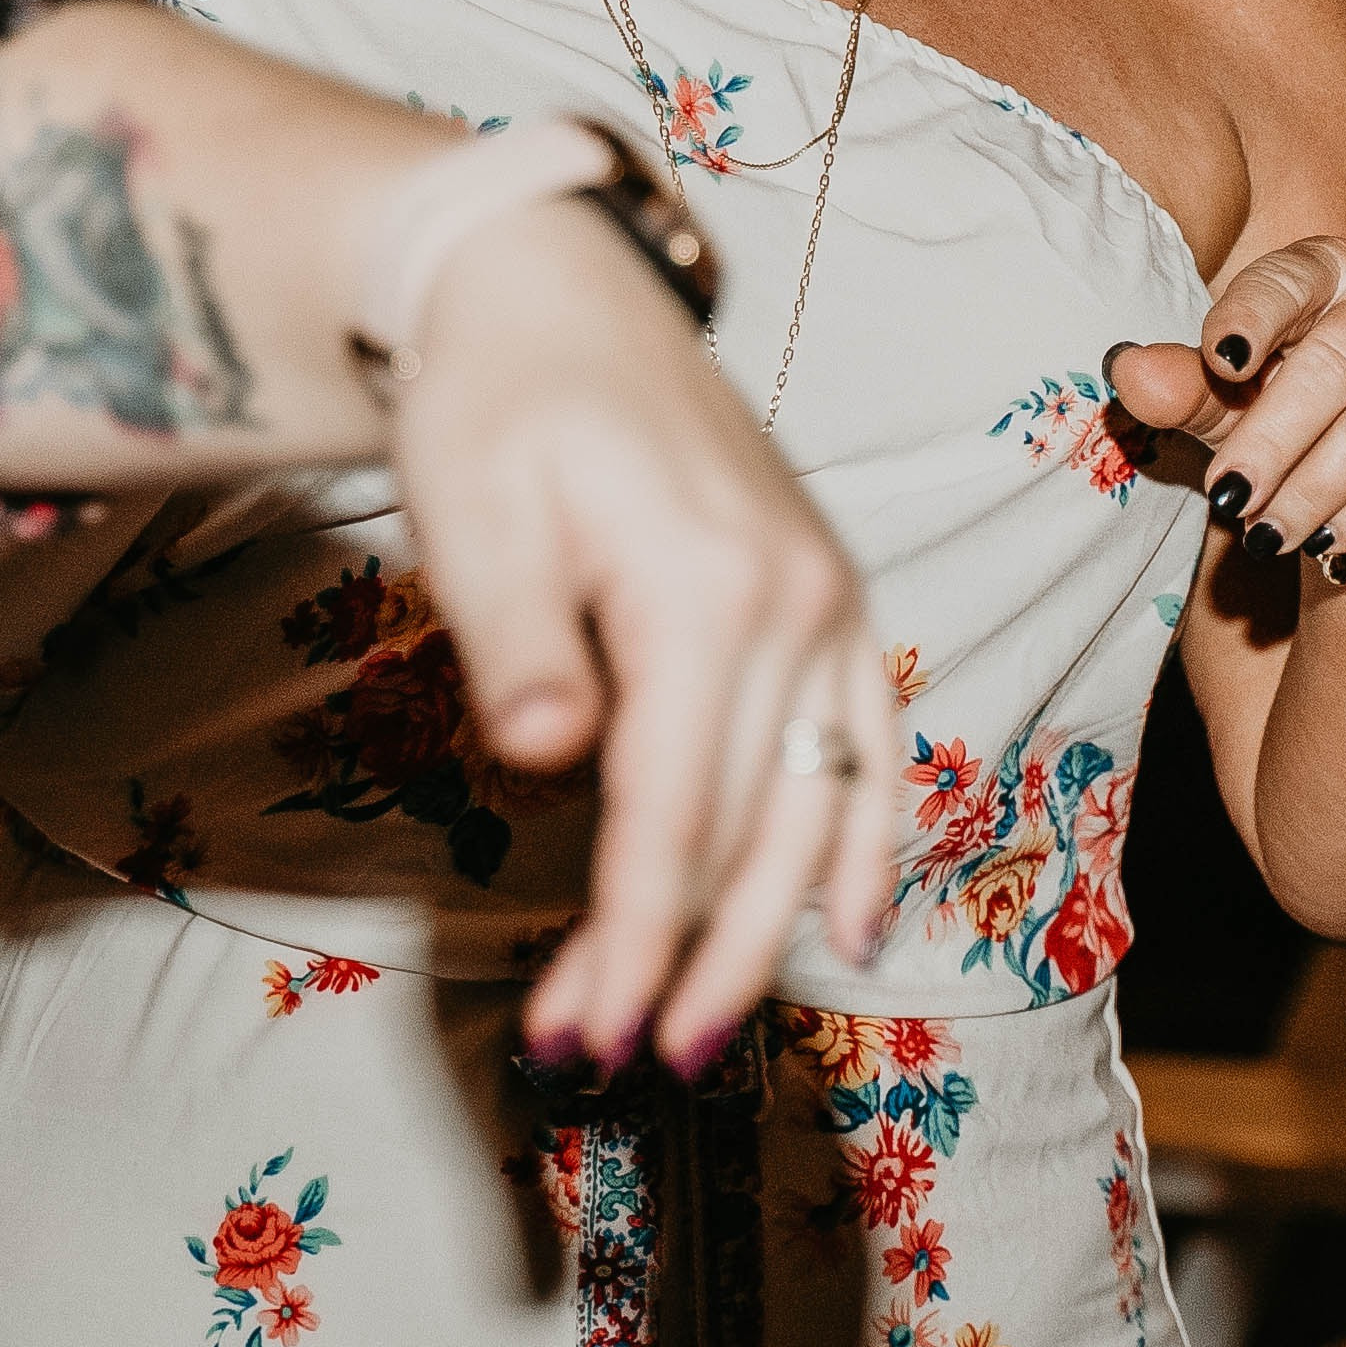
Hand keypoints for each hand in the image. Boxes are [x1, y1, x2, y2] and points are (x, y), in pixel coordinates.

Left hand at [382, 193, 895, 1078]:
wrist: (549, 288)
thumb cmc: (493, 404)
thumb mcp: (473, 518)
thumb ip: (519, 648)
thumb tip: (553, 761)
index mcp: (706, 590)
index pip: (671, 813)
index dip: (629, 939)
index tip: (584, 1034)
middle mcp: (794, 602)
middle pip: (750, 830)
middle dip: (683, 961)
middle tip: (621, 1058)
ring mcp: (826, 597)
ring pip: (817, 805)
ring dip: (761, 929)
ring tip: (703, 1026)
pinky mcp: (828, 592)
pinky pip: (872, 739)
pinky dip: (866, 838)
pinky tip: (851, 926)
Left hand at [1106, 237, 1345, 576]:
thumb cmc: (1295, 408)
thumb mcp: (1235, 395)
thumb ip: (1186, 384)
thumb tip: (1126, 372)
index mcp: (1327, 268)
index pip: (1286, 280)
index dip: (1251, 317)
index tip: (1220, 362)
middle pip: (1333, 362)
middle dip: (1274, 438)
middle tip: (1228, 496)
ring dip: (1316, 488)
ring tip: (1265, 535)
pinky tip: (1327, 541)